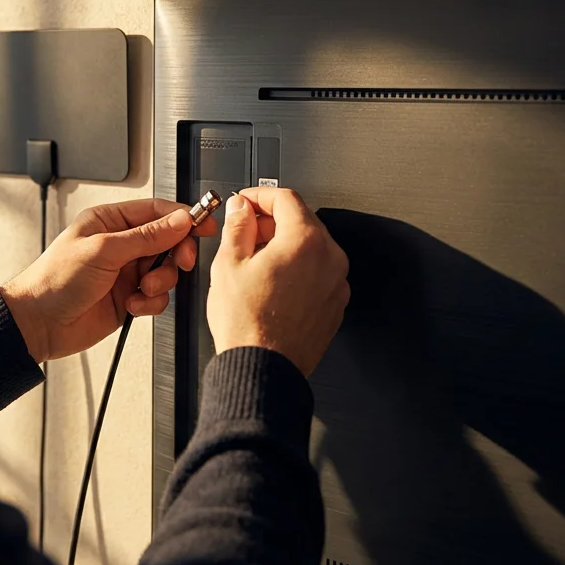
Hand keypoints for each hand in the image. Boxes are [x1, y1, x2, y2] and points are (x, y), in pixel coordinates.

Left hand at [0, 199, 218, 362]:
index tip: (203, 226)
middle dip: (177, 253)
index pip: (157, 212)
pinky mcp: (128, 297)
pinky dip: (150, 303)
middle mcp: (120, 244)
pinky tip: (132, 305)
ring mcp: (125, 272)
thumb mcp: (103, 250)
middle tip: (182, 262)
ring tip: (142, 290)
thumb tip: (179, 220)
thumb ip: (146, 236)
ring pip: (165, 271)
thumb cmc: (54, 281)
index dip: (184, 218)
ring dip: (160, 282)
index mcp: (110, 221)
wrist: (38, 324)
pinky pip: (156, 297)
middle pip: (168, 241)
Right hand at [206, 187, 349, 376]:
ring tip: (255, 261)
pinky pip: (317, 273)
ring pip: (311, 247)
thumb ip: (238, 226)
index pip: (286, 198)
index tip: (246, 201)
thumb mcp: (228, 265)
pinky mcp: (334, 304)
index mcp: (305, 241)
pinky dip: (298, 269)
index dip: (260, 195)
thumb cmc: (247, 325)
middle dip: (272, 220)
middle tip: (245, 229)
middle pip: (302, 220)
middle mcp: (329, 258)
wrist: (263, 369)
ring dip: (285, 245)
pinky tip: (272, 283)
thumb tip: (242, 209)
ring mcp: (336, 283)